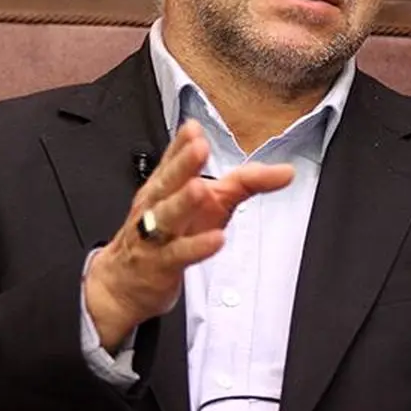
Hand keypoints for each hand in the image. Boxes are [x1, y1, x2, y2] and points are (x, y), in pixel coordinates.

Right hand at [83, 119, 293, 350]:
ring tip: (199, 188)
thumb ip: (245, 183)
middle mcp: (157, 207)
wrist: (125, 283)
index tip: (193, 127)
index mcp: (165, 187)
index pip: (172, 160)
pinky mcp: (162, 265)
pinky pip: (179, 254)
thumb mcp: (210, 204)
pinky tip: (215, 239)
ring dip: (183, 201)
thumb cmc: (168, 236)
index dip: (181, 144)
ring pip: (167, 216)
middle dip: (182, 163)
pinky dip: (197, 247)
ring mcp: (156, 236)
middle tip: (198, 146)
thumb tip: (285, 171)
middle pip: (168, 182)